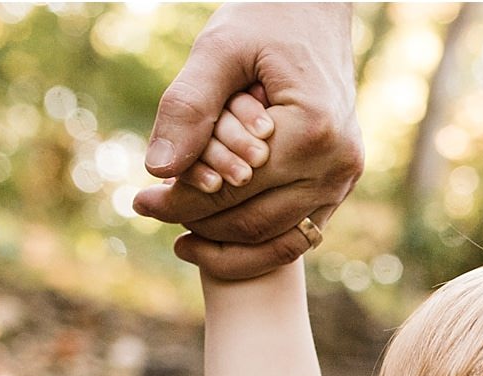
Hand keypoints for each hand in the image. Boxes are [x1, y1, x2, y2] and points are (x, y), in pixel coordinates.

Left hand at [136, 3, 362, 278]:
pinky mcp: (340, 187)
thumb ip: (188, 105)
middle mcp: (335, 165)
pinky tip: (214, 237)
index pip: (233, 189)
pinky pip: (296, 236)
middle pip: (253, 222)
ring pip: (277, 241)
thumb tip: (158, 169)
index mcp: (311, 131)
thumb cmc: (267, 20)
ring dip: (225, 245)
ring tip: (180, 236)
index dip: (181, 203)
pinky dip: (256, 245)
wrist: (318, 13)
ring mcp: (343, 181)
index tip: (140, 202)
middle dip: (197, 225)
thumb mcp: (220, 48)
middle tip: (150, 212)